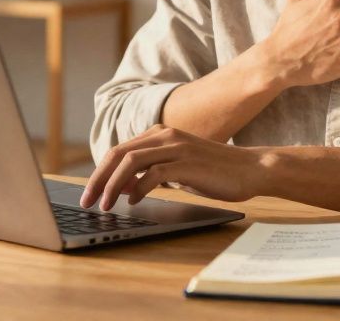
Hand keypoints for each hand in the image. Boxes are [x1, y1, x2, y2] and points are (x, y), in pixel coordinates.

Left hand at [79, 125, 264, 210]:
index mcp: (159, 134)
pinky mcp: (187, 163)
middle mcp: (165, 135)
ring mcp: (176, 147)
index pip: (119, 151)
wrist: (250, 169)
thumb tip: (123, 186)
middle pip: (118, 154)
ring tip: (106, 205)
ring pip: (131, 162)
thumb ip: (151, 172)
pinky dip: (139, 188)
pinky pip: (154, 173)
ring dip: (114, 185)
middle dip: (99, 179)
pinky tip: (133, 201)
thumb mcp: (177, 170)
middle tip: (88, 201)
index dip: (100, 172)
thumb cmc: (214, 172)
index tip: (90, 193)